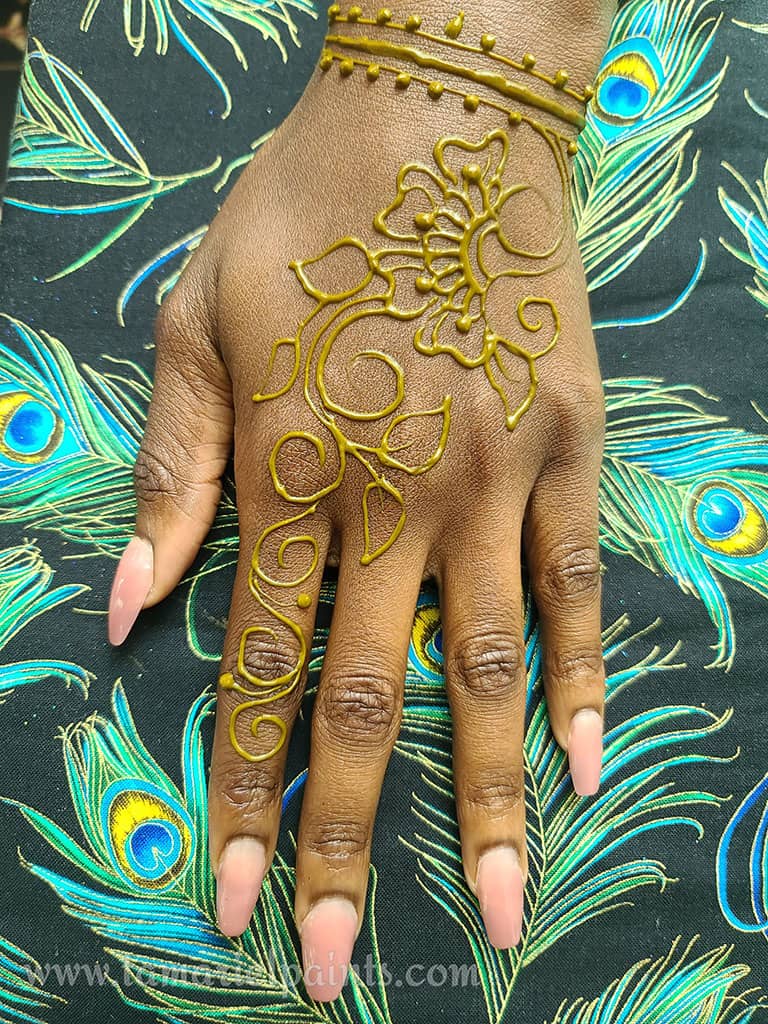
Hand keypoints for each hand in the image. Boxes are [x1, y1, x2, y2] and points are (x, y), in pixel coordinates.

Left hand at [108, 0, 613, 1000]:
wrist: (435, 123)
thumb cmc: (300, 217)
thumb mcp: (192, 325)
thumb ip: (172, 477)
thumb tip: (131, 608)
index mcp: (293, 474)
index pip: (253, 672)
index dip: (234, 793)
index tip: (224, 896)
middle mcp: (396, 501)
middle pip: (363, 704)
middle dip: (339, 841)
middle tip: (331, 959)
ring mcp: (493, 481)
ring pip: (482, 671)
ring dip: (478, 799)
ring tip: (488, 907)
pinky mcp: (565, 450)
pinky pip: (574, 587)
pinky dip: (577, 680)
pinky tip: (579, 764)